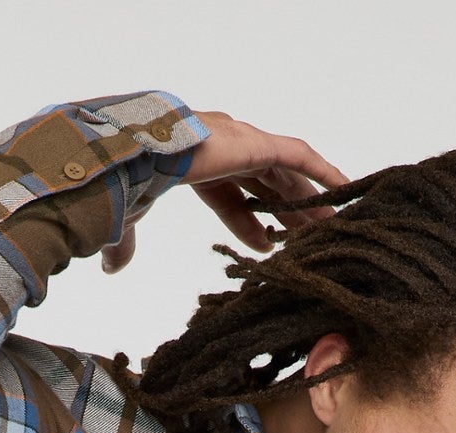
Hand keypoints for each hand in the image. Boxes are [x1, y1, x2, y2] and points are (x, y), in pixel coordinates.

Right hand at [102, 111, 348, 273]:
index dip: (249, 224)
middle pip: (266, 184)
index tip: (267, 248)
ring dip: (308, 199)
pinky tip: (344, 190)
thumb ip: (126, 242)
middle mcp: (223, 148)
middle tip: (311, 237)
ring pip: (286, 173)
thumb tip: (110, 268)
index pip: (232, 196)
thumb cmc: (125, 182)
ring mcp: (242, 141)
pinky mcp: (256, 143)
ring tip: (332, 223)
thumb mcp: (131, 217)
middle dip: (289, 211)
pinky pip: (300, 158)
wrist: (131, 153)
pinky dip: (323, 173)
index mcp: (196, 164)